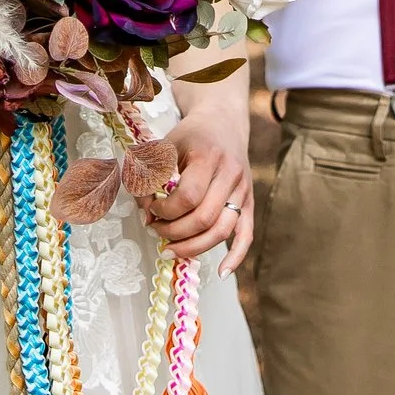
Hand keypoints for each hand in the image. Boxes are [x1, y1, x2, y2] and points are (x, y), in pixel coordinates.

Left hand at [145, 110, 255, 272]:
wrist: (223, 121)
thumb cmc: (189, 136)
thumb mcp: (165, 145)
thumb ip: (149, 175)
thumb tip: (145, 213)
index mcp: (208, 157)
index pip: (188, 197)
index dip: (165, 210)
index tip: (150, 209)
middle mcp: (230, 174)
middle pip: (204, 218)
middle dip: (174, 232)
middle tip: (155, 230)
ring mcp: (243, 190)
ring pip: (222, 230)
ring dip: (193, 247)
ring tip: (170, 250)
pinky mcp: (249, 202)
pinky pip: (245, 235)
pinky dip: (236, 256)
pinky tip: (223, 272)